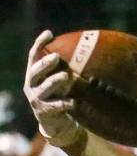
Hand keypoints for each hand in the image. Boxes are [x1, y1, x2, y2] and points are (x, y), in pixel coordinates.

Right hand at [24, 30, 81, 147]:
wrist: (56, 123)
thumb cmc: (59, 96)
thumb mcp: (60, 81)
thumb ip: (64, 67)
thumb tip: (86, 50)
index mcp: (33, 74)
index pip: (33, 56)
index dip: (39, 44)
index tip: (49, 33)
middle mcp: (31, 85)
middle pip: (35, 71)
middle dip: (45, 64)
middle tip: (56, 57)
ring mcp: (37, 99)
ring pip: (44, 89)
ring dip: (55, 81)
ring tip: (66, 76)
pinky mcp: (45, 112)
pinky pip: (55, 106)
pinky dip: (64, 103)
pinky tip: (73, 102)